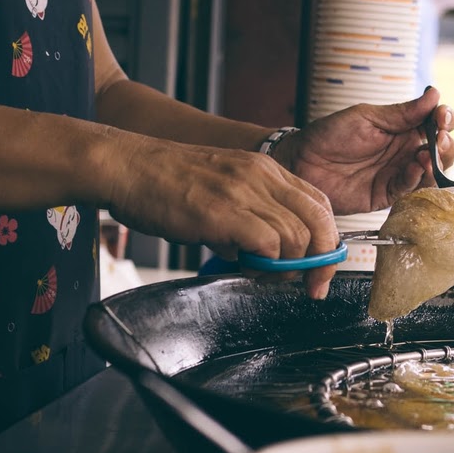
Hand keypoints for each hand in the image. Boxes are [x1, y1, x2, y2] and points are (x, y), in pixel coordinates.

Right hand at [101, 133, 339, 298]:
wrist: (126, 166)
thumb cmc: (165, 182)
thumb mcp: (221, 189)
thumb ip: (247, 217)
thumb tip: (260, 255)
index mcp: (264, 169)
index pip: (319, 204)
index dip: (327, 240)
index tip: (320, 268)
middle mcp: (261, 176)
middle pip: (318, 222)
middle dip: (320, 262)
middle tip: (309, 285)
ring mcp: (243, 192)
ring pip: (296, 237)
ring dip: (287, 266)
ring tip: (262, 273)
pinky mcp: (223, 212)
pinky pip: (268, 244)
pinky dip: (265, 264)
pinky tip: (245, 265)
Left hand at [276, 88, 453, 214]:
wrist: (302, 162)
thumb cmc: (330, 134)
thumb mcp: (366, 117)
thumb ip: (401, 112)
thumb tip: (434, 94)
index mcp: (403, 128)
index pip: (436, 123)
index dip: (446, 119)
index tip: (443, 116)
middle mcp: (405, 151)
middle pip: (442, 151)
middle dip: (447, 145)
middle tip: (439, 139)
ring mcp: (398, 173)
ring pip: (432, 173)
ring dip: (436, 164)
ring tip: (426, 155)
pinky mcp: (388, 195)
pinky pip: (410, 189)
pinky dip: (416, 179)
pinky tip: (414, 168)